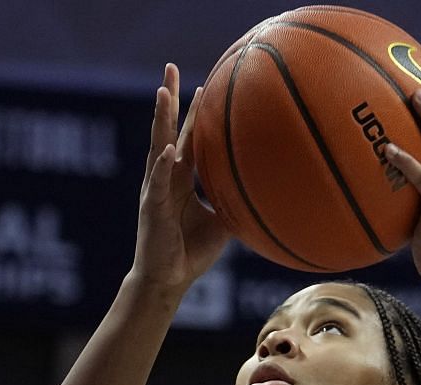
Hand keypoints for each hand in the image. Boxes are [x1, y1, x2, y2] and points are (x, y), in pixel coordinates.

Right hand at [129, 63, 230, 297]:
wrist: (169, 279)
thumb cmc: (192, 252)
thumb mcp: (223, 223)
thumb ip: (236, 202)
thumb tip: (267, 192)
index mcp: (181, 179)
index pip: (188, 138)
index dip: (194, 113)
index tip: (202, 85)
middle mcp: (166, 177)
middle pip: (167, 129)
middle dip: (167, 99)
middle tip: (168, 69)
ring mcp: (156, 189)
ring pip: (158, 146)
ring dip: (160, 119)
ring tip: (162, 91)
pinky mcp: (153, 206)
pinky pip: (159, 182)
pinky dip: (163, 165)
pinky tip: (168, 148)